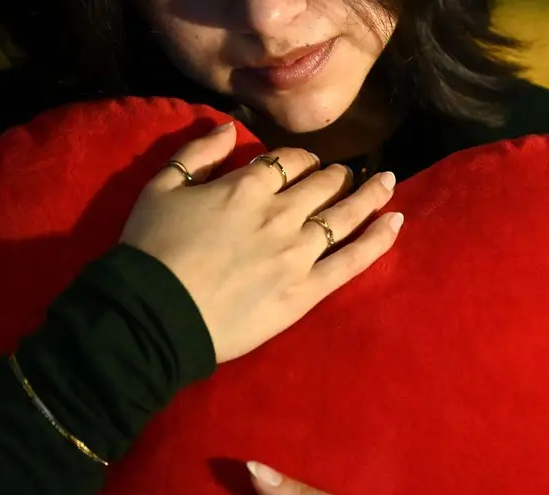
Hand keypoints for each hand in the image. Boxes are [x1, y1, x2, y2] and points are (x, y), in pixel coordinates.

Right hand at [119, 121, 403, 363]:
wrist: (156, 314)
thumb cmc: (151, 250)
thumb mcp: (160, 187)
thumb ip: (196, 153)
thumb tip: (226, 127)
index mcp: (247, 186)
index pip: (287, 161)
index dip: (300, 159)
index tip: (304, 164)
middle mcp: (281, 212)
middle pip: (322, 184)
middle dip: (336, 175)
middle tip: (344, 175)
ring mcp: (298, 252)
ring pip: (345, 214)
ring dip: (369, 193)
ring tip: (387, 181)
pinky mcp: (307, 290)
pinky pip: (353, 260)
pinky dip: (379, 239)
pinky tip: (397, 222)